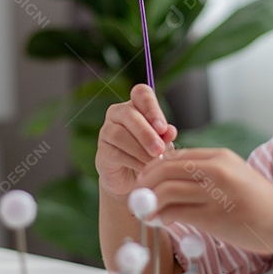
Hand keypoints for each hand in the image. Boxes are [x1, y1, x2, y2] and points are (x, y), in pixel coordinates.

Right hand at [96, 84, 176, 198]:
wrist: (133, 179)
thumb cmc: (149, 155)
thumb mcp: (162, 145)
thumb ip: (165, 137)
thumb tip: (170, 131)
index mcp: (137, 105)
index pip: (141, 94)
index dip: (152, 108)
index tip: (163, 128)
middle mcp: (119, 113)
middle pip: (129, 114)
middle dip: (146, 133)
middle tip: (159, 149)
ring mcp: (107, 130)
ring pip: (120, 134)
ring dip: (139, 149)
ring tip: (153, 161)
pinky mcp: (102, 149)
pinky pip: (115, 152)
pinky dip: (133, 161)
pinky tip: (144, 169)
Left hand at [138, 147, 272, 253]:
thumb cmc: (259, 203)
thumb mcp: (234, 175)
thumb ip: (207, 173)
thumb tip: (175, 179)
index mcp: (219, 157)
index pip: (176, 156)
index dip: (154, 168)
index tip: (145, 180)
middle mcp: (216, 170)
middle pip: (165, 168)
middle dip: (145, 182)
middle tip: (136, 195)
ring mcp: (215, 192)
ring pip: (166, 190)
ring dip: (149, 201)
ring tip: (144, 211)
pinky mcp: (213, 216)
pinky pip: (176, 212)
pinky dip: (161, 217)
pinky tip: (159, 222)